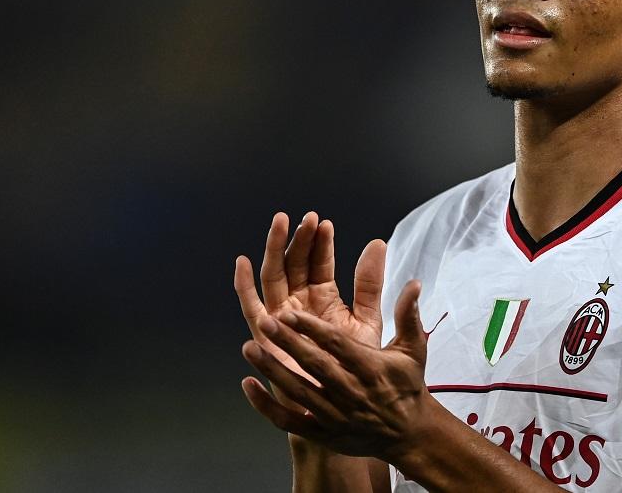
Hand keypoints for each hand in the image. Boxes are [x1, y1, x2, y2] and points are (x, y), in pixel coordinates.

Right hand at [234, 212, 385, 393]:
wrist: (346, 404)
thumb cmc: (357, 367)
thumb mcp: (368, 319)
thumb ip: (370, 284)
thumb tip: (378, 244)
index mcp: (324, 299)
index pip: (319, 264)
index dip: (321, 244)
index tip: (325, 224)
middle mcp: (300, 304)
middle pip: (295, 264)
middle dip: (299, 240)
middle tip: (306, 219)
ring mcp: (281, 318)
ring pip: (274, 277)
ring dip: (274, 250)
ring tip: (280, 223)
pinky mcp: (267, 336)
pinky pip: (251, 307)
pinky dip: (244, 285)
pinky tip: (243, 262)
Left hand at [240, 277, 436, 458]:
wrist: (407, 434)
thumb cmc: (407, 386)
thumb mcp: (413, 350)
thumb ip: (408, 315)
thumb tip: (414, 283)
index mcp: (371, 370)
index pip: (337, 346)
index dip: (313, 329)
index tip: (291, 313)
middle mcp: (351, 393)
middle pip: (314, 366)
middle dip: (288, 344)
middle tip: (265, 322)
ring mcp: (334, 416)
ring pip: (297, 391)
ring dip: (272, 370)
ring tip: (249, 348)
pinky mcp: (322, 434)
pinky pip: (288, 421)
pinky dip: (265, 405)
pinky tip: (248, 384)